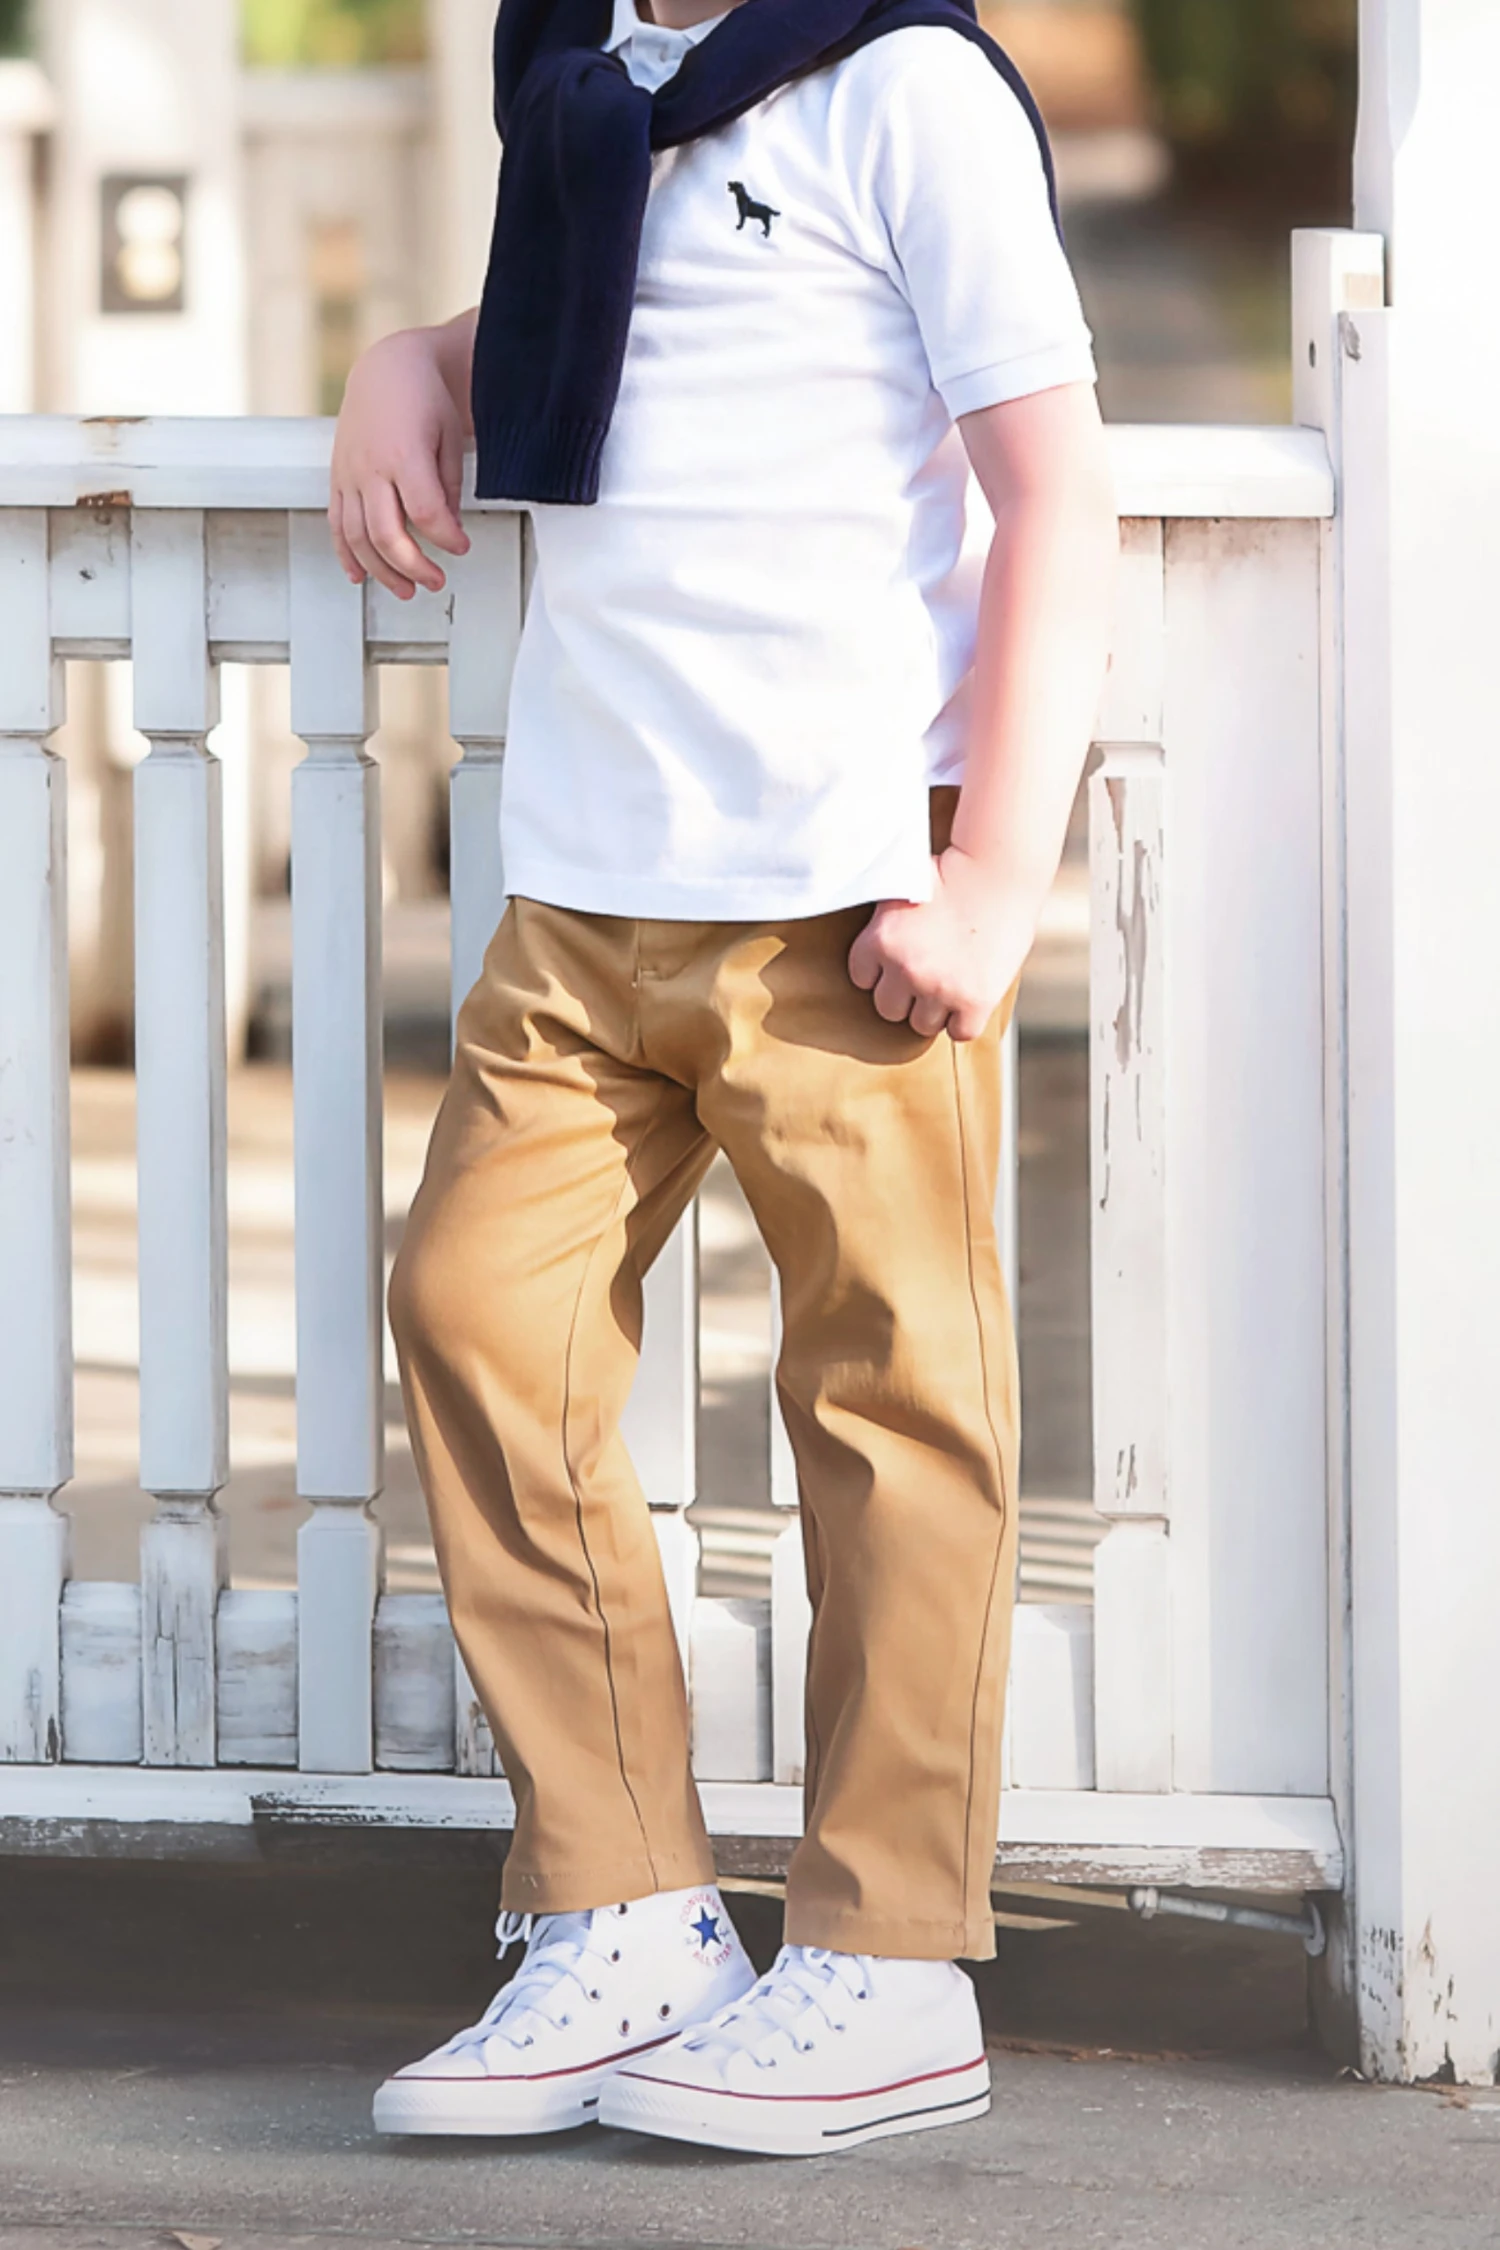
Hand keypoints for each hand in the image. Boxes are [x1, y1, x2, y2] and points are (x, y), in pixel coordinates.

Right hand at [329, 327, 470, 600]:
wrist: (387, 370)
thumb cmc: (423, 400)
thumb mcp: (449, 439)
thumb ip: (447, 488)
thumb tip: (448, 531)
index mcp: (403, 454)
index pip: (426, 514)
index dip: (447, 539)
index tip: (462, 547)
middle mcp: (370, 467)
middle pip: (388, 535)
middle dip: (414, 567)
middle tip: (436, 581)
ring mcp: (349, 474)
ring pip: (358, 537)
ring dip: (382, 571)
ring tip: (406, 589)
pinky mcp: (337, 478)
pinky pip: (337, 524)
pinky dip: (347, 554)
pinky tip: (359, 576)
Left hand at [848, 846, 1042, 1042]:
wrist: (999, 868)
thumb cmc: (950, 871)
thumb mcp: (898, 887)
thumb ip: (880, 921)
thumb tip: (861, 937)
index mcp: (880, 941)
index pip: (862, 978)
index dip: (883, 970)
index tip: (901, 959)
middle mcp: (905, 968)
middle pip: (889, 1009)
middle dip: (906, 993)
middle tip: (929, 971)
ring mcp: (940, 988)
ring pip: (922, 1024)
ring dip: (935, 1008)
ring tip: (951, 981)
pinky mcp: (975, 1000)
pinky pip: (960, 1032)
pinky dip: (965, 1020)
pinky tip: (971, 996)